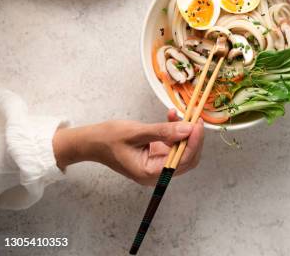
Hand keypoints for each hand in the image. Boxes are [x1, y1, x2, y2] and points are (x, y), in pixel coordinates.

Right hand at [52, 109, 203, 184]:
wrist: (92, 142)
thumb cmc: (108, 139)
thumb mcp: (136, 132)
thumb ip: (163, 131)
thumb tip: (188, 129)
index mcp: (149, 173)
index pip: (182, 161)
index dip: (193, 143)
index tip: (197, 124)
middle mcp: (156, 173)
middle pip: (187, 159)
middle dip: (193, 138)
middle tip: (195, 118)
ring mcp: (157, 165)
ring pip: (182, 151)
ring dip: (185, 133)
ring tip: (182, 115)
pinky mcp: (157, 157)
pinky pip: (173, 145)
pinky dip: (176, 132)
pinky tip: (172, 117)